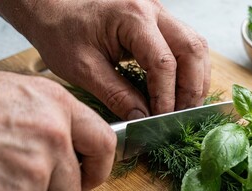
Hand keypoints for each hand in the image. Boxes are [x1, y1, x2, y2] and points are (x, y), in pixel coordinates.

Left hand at [0, 0, 210, 119]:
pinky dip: (191, 69)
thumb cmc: (63, 33)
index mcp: (132, 17)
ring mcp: (160, 14)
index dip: (166, 95)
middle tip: (181, 114)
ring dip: (196, 78)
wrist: (55, 12)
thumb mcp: (83, 69)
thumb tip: (143, 117)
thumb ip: (116, 94)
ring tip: (185, 104)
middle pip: (191, 49)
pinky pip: (188, 44)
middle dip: (191, 87)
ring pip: (196, 46)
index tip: (160, 118)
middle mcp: (153, 11)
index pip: (163, 62)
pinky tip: (183, 87)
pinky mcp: (161, 23)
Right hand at [0, 71, 115, 190]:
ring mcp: (33, 167)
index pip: (104, 143)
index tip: (90, 177)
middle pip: (72, 189)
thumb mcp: (20, 93)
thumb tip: (73, 147)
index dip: (99, 168)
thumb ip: (53, 118)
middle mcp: (53, 135)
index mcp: (58, 105)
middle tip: (24, 181)